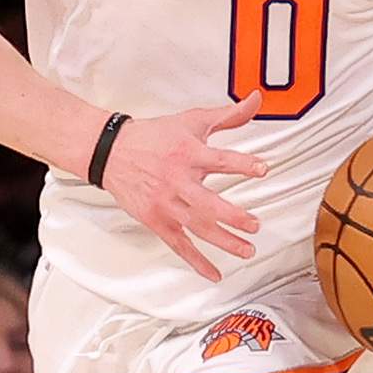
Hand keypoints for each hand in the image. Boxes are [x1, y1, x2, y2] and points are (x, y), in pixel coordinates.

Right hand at [98, 104, 269, 279]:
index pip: (220, 159)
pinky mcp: (155, 219)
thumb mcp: (192, 121)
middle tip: (254, 225)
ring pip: (197, 226)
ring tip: (246, 249)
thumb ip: (228, 116)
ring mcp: (165, 203)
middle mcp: (177, 180)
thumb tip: (255, 100)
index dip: (242, 164)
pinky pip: (178, 244)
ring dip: (223, 240)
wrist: (111, 151)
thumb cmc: (154, 136)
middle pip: (207, 202)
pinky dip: (197, 261)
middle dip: (233, 216)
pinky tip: (214, 272)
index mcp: (188, 153)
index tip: (262, 169)